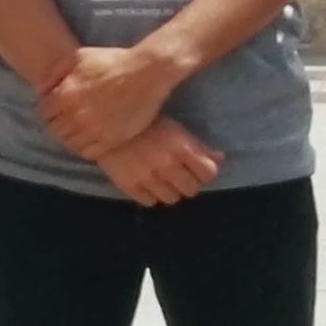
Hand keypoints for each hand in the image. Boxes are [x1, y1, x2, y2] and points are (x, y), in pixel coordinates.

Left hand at [40, 44, 180, 159]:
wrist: (148, 72)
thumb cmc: (113, 60)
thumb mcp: (79, 56)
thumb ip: (55, 72)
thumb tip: (40, 91)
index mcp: (66, 94)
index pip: (43, 113)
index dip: (48, 110)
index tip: (54, 109)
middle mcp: (76, 115)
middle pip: (55, 130)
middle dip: (57, 124)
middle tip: (66, 120)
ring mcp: (94, 130)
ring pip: (70, 144)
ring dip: (71, 137)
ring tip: (79, 130)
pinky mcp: (111, 140)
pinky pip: (88, 153)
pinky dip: (85, 148)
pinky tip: (91, 138)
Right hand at [94, 116, 220, 206]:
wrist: (105, 124)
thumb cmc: (146, 123)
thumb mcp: (176, 129)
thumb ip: (198, 146)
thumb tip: (219, 159)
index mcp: (182, 148)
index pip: (208, 173)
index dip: (205, 172)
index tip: (198, 169)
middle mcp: (167, 165)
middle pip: (191, 190)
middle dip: (188, 183)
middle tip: (179, 175)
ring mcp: (148, 178)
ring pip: (172, 199)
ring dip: (170, 191)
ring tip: (163, 180)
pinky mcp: (130, 186)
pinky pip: (150, 202)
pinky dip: (151, 195)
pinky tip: (148, 184)